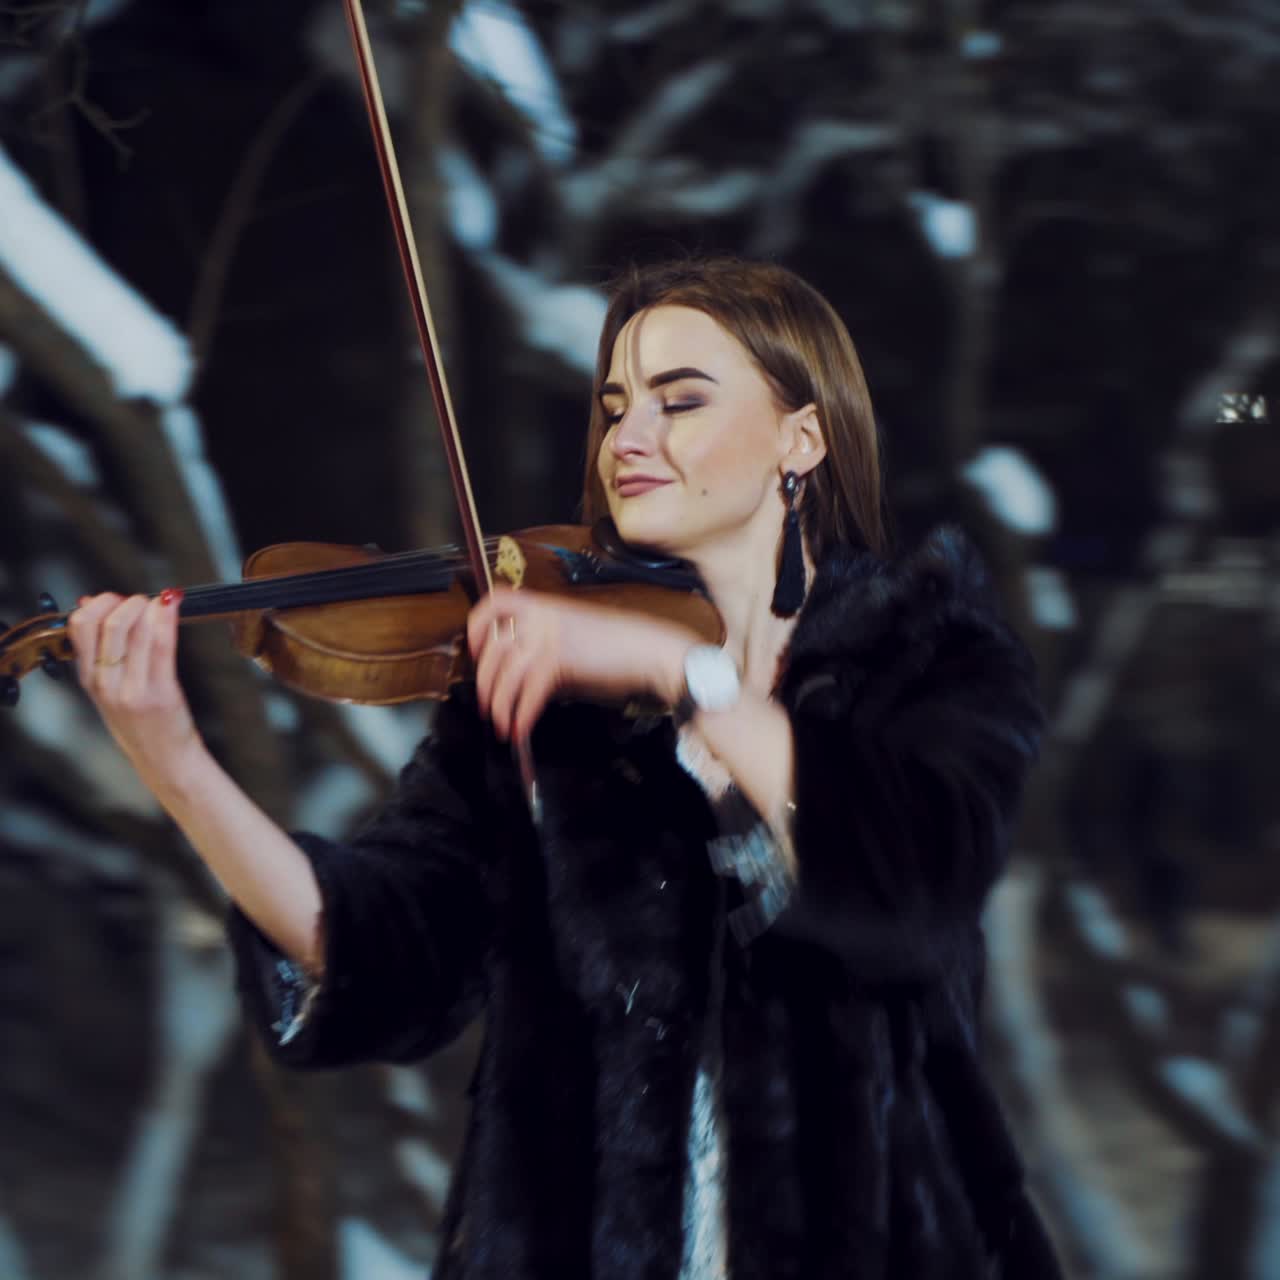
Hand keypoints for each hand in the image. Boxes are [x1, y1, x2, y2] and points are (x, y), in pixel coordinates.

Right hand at [68, 590, 205, 793]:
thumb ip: (99, 650)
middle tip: (144, 601)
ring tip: (163, 602)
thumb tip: (90, 603)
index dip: (100, 603)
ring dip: (151, 607)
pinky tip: (174, 607)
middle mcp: (106, 684)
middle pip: (108, 624)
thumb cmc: (141, 722)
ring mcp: (132, 690)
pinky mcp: (160, 694)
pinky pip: (162, 646)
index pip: (79, 627)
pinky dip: (167, 619)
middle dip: (128, 602)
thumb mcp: (109, 688)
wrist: (165, 761)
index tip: (117, 600)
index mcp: (89, 679)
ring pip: (135, 631)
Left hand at [466, 587, 695, 741]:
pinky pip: (528, 693)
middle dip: (485, 681)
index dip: (477, 626)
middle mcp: (540, 617)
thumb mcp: (572, 635)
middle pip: (493, 648)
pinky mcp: (557, 661)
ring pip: (506, 675)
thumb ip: (543, 647)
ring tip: (501, 723)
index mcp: (543, 605)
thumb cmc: (617, 646)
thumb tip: (519, 674)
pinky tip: (520, 730)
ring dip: (499, 705)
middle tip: (486, 703)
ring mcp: (547, 637)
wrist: (647, 649)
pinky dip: (521, 716)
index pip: (495, 601)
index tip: (475, 651)